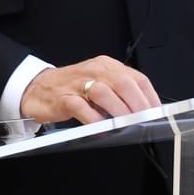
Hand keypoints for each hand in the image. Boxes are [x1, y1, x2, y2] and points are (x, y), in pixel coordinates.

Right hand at [20, 57, 161, 126]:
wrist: (36, 88)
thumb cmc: (71, 88)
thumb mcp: (99, 84)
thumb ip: (120, 94)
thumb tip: (145, 112)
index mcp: (106, 66)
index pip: (137, 78)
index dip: (150, 98)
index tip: (157, 114)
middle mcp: (94, 71)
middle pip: (123, 82)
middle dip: (137, 105)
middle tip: (144, 121)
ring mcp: (77, 83)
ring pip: (104, 92)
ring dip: (119, 111)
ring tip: (126, 125)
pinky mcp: (62, 96)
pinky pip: (80, 106)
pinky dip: (93, 119)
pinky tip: (100, 128)